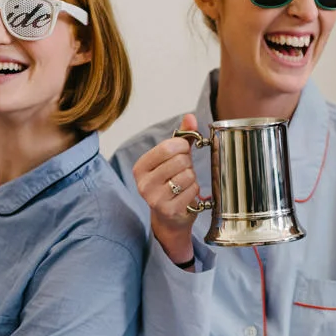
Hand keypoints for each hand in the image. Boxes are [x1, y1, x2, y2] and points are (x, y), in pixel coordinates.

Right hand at [132, 114, 201, 265]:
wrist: (169, 218)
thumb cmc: (170, 182)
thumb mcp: (173, 158)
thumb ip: (182, 136)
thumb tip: (191, 117)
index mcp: (140, 167)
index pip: (168, 147)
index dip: (183, 147)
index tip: (183, 152)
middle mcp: (143, 183)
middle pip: (180, 161)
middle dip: (188, 164)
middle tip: (183, 171)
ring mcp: (154, 199)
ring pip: (188, 175)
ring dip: (192, 178)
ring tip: (184, 184)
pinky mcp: (169, 211)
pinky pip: (192, 191)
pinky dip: (195, 191)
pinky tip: (187, 195)